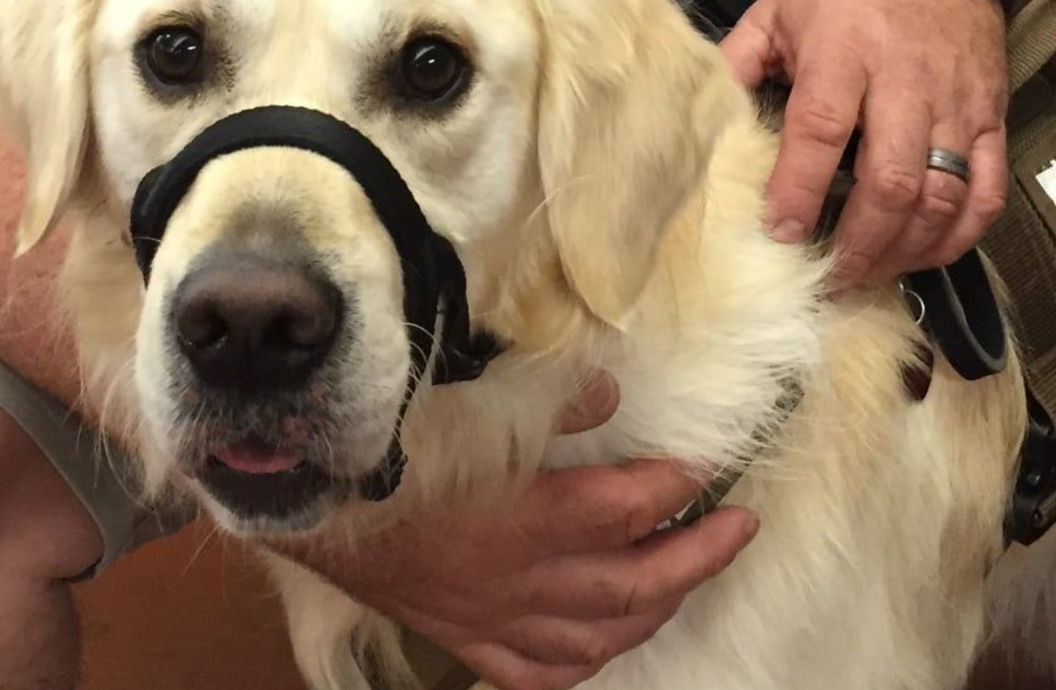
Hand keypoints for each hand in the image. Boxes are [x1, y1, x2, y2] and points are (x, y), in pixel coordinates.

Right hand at [296, 376, 757, 689]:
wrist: (315, 506)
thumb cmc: (392, 447)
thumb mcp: (466, 405)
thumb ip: (544, 402)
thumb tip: (608, 394)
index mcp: (522, 517)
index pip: (624, 509)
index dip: (671, 485)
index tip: (703, 463)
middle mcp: (520, 582)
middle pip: (632, 584)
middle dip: (697, 555)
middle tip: (741, 525)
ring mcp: (497, 622)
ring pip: (600, 637)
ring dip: (657, 608)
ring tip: (690, 573)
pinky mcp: (470, 643)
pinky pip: (540, 672)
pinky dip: (583, 662)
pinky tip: (607, 643)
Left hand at [721, 0, 1008, 285]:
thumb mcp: (780, 8)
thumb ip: (737, 61)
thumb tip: (698, 119)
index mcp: (843, 50)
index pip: (821, 128)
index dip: (800, 187)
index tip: (780, 234)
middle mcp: (905, 81)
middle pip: (891, 178)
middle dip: (859, 242)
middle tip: (828, 278)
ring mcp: (956, 105)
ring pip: (941, 196)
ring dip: (905, 250)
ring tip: (867, 275)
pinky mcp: (992, 120)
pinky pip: (987, 192)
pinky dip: (959, 236)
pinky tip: (923, 255)